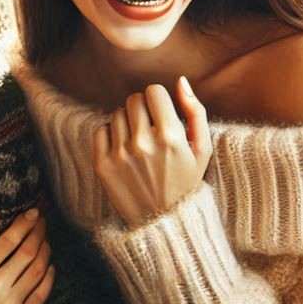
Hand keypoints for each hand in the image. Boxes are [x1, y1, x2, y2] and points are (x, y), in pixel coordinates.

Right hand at [0, 209, 54, 303]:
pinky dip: (49, 277)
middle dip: (38, 233)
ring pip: (38, 272)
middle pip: (27, 253)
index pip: (8, 241)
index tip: (32, 213)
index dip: (24, 224)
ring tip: (45, 240)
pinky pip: (41, 294)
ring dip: (45, 251)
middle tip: (42, 222)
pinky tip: (49, 265)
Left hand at [91, 78, 211, 226]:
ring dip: (126, 122)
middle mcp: (143, 144)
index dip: (158, 100)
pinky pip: (100, 130)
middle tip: (150, 128)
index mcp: (170, 136)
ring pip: (116, 114)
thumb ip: (196, 111)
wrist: (163, 222)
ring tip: (138, 142)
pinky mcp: (102, 165)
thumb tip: (181, 81)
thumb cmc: (186, 183)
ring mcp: (120, 155)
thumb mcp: (202, 149)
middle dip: (142, 109)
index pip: (153, 91)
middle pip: (133, 100)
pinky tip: (123, 149)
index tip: (161, 114)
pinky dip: (110, 135)